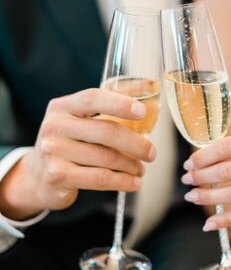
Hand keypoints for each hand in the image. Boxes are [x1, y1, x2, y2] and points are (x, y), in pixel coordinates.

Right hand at [0, 88, 155, 219]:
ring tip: (141, 169)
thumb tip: (148, 86)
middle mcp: (54, 126)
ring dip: (131, 165)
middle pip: (106, 132)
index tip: (142, 112)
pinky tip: (134, 182)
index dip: (120, 103)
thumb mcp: (81, 119)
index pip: (92, 98)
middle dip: (136, 144)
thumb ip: (110, 103)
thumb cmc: (70, 142)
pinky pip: (100, 179)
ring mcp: (53, 151)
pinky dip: (122, 181)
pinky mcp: (57, 176)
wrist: (39, 176)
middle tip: (151, 152)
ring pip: (106, 158)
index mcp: (62, 106)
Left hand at [182, 126, 230, 228]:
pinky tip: (210, 223)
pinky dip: (227, 220)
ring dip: (209, 198)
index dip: (203, 157)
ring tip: (192, 196)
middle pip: (229, 172)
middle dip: (202, 177)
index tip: (189, 163)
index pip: (227, 147)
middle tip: (186, 180)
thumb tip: (200, 160)